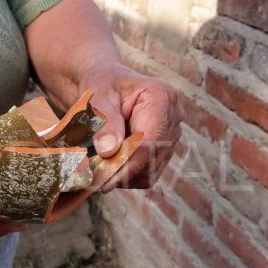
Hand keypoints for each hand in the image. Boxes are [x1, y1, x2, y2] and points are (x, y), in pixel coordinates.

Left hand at [82, 64, 183, 191]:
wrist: (106, 85)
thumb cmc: (101, 86)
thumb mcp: (97, 99)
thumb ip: (105, 124)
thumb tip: (110, 152)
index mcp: (161, 96)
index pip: (151, 141)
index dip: (130, 165)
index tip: (106, 182)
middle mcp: (174, 115)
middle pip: (153, 158)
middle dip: (124, 171)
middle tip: (94, 176)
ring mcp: (173, 133)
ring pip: (152, 170)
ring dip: (125, 175)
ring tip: (100, 165)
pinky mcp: (166, 148)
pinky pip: (149, 173)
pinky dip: (129, 175)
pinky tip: (112, 163)